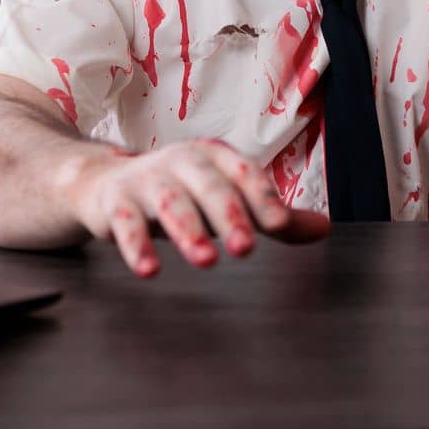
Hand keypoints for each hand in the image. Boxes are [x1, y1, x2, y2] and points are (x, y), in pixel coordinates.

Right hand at [72, 139, 329, 277]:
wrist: (104, 184)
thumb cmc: (179, 193)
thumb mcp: (226, 199)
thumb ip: (271, 215)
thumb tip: (323, 229)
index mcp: (214, 157)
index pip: (244, 173)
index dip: (263, 198)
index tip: (280, 226)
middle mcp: (181, 161)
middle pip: (209, 186)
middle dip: (229, 215)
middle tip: (246, 249)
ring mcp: (145, 179)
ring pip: (169, 203)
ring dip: (188, 231)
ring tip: (206, 260)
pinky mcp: (115, 202)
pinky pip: (126, 224)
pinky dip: (136, 247)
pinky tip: (148, 270)